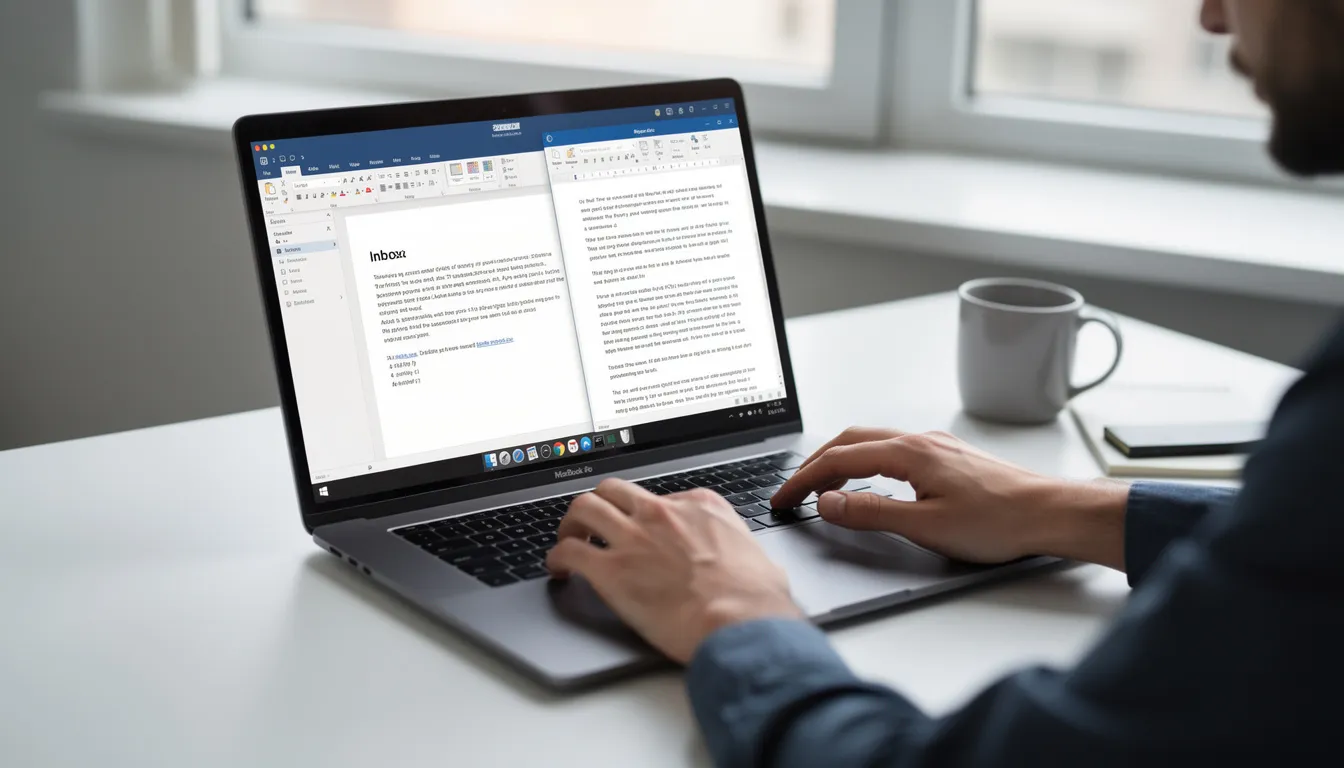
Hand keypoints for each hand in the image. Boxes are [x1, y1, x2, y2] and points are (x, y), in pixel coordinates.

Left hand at [546, 479, 803, 663]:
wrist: (739, 620)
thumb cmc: (755, 597)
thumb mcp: (758, 556)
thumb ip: (741, 551)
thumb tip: (752, 567)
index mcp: (698, 506)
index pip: (660, 496)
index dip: (646, 514)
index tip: (642, 528)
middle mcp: (661, 514)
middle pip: (614, 490)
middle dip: (600, 504)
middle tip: (593, 523)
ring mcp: (633, 538)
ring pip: (584, 508)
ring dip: (571, 523)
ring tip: (568, 539)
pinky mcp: (610, 570)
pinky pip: (569, 552)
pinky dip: (557, 558)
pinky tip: (557, 569)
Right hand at [772, 428, 1128, 568]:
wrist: (1050, 513)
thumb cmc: (999, 522)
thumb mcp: (926, 526)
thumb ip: (871, 513)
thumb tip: (827, 502)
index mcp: (909, 452)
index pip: (839, 460)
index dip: (804, 480)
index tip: (782, 498)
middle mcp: (919, 440)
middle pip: (850, 441)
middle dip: (814, 464)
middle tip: (791, 489)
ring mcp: (935, 446)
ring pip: (871, 441)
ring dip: (838, 459)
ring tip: (819, 482)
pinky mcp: (947, 457)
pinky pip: (891, 448)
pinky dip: (864, 460)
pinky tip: (867, 477)